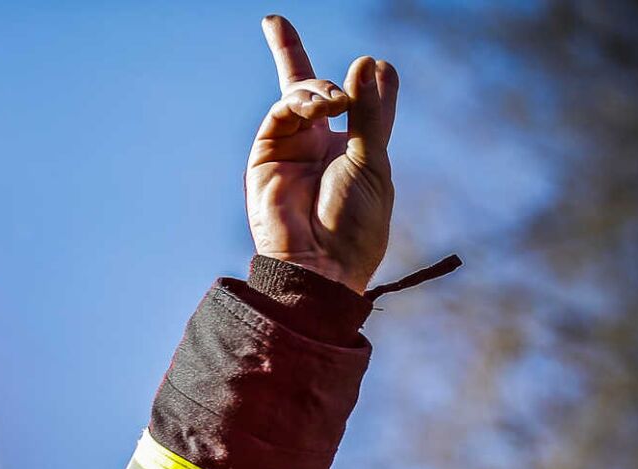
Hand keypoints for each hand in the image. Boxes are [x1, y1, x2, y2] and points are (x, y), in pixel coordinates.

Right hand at [245, 16, 397, 293]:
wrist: (321, 265)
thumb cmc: (354, 224)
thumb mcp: (373, 160)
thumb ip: (369, 111)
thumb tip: (371, 61)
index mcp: (347, 150)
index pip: (351, 104)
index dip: (356, 79)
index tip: (371, 57)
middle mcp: (314, 146)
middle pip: (303, 88)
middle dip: (288, 52)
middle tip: (284, 34)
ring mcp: (287, 150)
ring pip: (295, 96)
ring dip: (318, 89)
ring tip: (335, 100)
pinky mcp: (264, 157)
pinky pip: (279, 114)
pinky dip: (301, 101)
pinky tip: (324, 104)